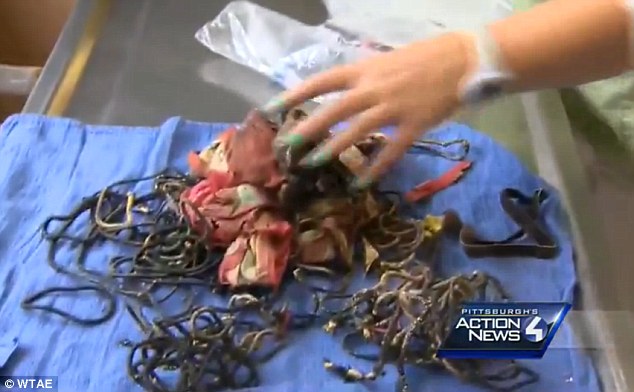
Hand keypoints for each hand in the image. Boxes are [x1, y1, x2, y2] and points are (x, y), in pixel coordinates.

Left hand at [270, 32, 475, 187]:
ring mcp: (393, 109)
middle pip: (332, 111)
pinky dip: (374, 169)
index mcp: (365, 69)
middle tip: (285, 147)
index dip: (294, 95)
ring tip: (313, 164)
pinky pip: (390, 152)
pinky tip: (360, 184)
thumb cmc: (425, 56)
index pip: (321, 81)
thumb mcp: (386, 60)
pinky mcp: (413, 127)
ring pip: (355, 133)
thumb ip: (364, 77)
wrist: (464, 60)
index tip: (271, 108)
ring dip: (332, 150)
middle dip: (306, 129)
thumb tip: (342, 92)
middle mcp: (373, 89)